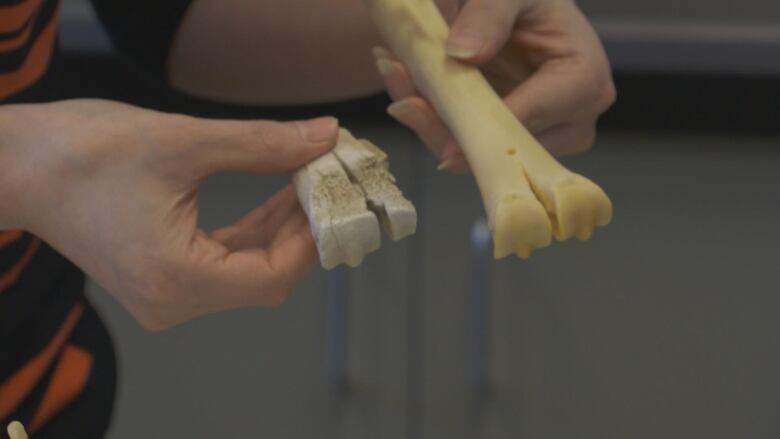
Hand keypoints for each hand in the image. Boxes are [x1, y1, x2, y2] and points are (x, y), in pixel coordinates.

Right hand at [0, 99, 337, 329]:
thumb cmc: (83, 153)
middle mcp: (173, 302)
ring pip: (248, 269)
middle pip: (265, 276)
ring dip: (281, 227)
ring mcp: (167, 295)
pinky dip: (253, 231)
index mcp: (175, 281)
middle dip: (302, 228)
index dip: (313, 236)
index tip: (337, 193)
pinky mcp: (163, 278)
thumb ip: (262, 144)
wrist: (17, 166)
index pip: (273, 277)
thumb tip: (325, 136)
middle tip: (330, 180)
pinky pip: (225, 261)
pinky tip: (278, 195)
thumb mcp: (184, 142)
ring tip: (309, 179)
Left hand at [374, 0, 615, 172]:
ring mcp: (540, 138)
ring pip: (478, 155)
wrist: (512, 9)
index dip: (484, 123)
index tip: (437, 114)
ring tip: (395, 77)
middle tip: (401, 99)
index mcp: (584, 77)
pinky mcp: (508, 145)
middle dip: (447, 125)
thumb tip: (462, 54)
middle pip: (504, 146)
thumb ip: (491, 13)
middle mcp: (570, 119)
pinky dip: (431, 123)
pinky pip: (465, 148)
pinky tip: (404, 89)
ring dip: (431, 125)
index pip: (534, 115)